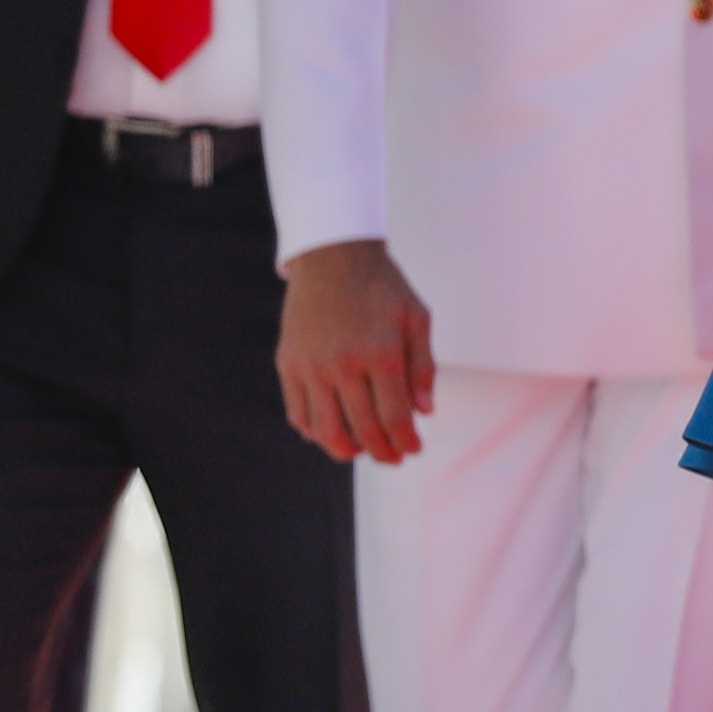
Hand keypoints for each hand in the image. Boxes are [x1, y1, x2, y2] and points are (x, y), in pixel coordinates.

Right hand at [277, 239, 436, 465]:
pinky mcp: (288, 363)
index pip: (394, 416)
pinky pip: (298, 413)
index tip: (413, 449)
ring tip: (361, 450)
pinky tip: (331, 431)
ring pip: (326, 429)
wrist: (332, 254)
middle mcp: (344, 364)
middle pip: (363, 429)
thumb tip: (424, 413)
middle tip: (393, 458)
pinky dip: (315, 431)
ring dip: (347, 450)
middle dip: (383, 452)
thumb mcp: (416, 317)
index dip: (405, 441)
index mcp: (381, 353)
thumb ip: (423, 367)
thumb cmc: (381, 286)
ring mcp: (311, 365)